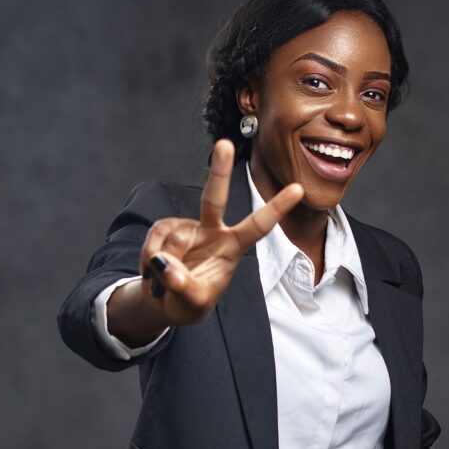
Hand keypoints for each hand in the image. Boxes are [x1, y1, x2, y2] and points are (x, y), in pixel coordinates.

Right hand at [140, 139, 302, 325]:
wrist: (165, 303)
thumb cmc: (190, 303)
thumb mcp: (193, 304)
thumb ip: (184, 287)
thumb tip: (167, 266)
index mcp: (232, 248)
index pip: (258, 226)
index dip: (276, 208)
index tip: (298, 189)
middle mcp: (213, 231)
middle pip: (214, 198)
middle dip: (219, 170)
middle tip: (225, 144)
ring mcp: (188, 228)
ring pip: (174, 239)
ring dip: (165, 264)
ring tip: (168, 281)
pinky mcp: (166, 229)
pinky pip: (155, 241)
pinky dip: (150, 260)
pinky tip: (154, 270)